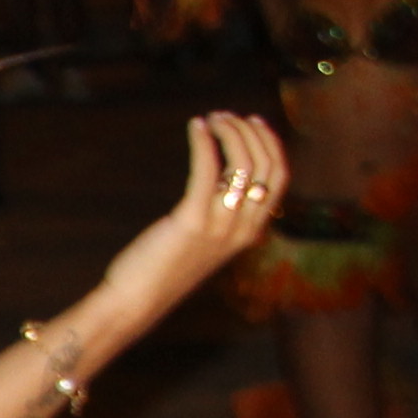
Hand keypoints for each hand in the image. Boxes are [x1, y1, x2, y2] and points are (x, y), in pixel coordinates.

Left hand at [94, 110, 286, 323]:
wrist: (138, 301)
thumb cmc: (165, 268)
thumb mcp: (207, 241)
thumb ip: (222, 214)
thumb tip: (223, 176)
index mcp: (251, 232)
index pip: (279, 178)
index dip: (270, 144)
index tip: (252, 122)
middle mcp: (243, 228)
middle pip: (265, 165)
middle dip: (249, 132)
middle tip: (225, 116)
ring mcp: (220, 226)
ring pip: (242, 163)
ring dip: (229, 132)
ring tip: (211, 118)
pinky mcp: (192, 221)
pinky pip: (207, 170)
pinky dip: (203, 142)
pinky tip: (196, 126)